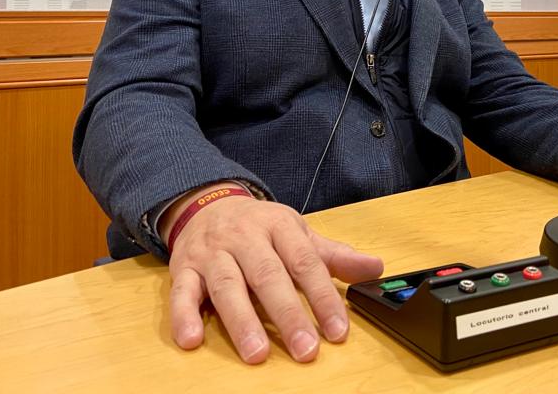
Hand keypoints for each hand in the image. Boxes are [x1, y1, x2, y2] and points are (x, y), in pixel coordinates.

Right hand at [162, 187, 383, 363]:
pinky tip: (191, 339)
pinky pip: (181, 291)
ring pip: (227, 285)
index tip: (337, 330)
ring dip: (242, 321)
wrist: (208, 203)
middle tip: (305, 349)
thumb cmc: (259, 227)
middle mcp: (244, 237)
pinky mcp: (184, 267)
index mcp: (278, 226)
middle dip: (288, 314)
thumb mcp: (297, 234)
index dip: (323, 297)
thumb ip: (333, 256)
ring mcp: (212, 252)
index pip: (305, 262)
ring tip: (256, 354)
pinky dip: (183, 315)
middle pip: (268, 275)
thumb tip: (376, 268)